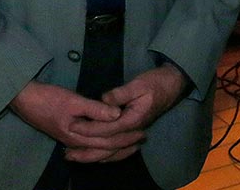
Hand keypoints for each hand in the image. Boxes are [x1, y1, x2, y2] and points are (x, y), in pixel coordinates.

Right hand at [11, 81, 140, 161]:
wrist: (25, 100)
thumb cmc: (48, 98)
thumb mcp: (73, 100)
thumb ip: (95, 109)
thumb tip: (116, 114)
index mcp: (79, 135)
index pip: (108, 141)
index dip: (126, 137)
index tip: (142, 131)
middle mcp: (76, 143)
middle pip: (105, 149)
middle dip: (125, 145)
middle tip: (143, 138)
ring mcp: (71, 141)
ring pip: (97, 151)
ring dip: (115, 149)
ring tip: (131, 145)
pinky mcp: (68, 136)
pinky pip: (90, 148)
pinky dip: (102, 148)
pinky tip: (107, 146)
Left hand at [62, 64, 190, 163]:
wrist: (173, 85)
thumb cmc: (156, 82)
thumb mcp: (139, 84)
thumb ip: (121, 93)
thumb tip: (104, 100)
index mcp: (134, 119)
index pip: (107, 128)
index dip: (89, 128)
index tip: (72, 126)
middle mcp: (133, 130)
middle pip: (108, 144)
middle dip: (86, 147)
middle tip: (66, 150)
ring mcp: (133, 132)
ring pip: (112, 150)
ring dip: (93, 155)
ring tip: (74, 157)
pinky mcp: (132, 130)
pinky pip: (117, 147)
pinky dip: (104, 154)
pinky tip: (93, 156)